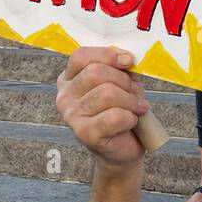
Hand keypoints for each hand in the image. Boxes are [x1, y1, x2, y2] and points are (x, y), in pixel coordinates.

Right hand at [56, 46, 150, 168]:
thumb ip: (119, 68)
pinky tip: (131, 121)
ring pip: (107, 93)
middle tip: (135, 92)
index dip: (107, 55)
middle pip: (95, 72)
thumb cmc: (121, 110)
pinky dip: (130, 117)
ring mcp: (72, 116)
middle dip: (123, 80)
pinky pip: (115, 116)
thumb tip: (126, 58)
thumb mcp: (120, 83)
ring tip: (137, 108)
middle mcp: (65, 96)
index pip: (80, 56)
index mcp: (70, 78)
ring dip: (130, 100)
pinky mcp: (84, 134)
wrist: (123, 147)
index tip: (128, 61)